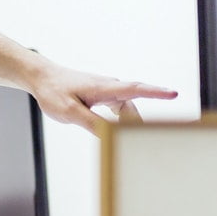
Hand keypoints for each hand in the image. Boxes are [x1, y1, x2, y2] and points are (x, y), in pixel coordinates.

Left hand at [29, 61, 177, 130]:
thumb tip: (113, 135)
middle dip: (145, 118)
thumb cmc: (54, 92)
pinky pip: (119, 107)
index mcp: (104, 88)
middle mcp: (109, 87)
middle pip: (133, 104)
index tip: (174, 94)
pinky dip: (122, 119)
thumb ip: (92, 123)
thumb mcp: (70, 112)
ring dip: (131, 122)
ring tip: (136, 138)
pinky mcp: (101, 95)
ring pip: (126, 108)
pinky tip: (121, 129)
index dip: (155, 93)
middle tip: (156, 134)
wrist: (42, 77)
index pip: (135, 89)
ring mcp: (106, 90)